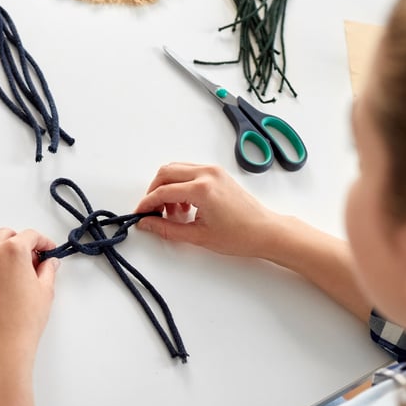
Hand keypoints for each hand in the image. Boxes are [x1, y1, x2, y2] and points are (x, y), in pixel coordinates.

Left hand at [0, 228, 59, 369]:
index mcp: (12, 250)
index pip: (29, 235)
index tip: (49, 250)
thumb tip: (49, 263)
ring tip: (21, 276)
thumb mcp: (45, 289)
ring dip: (7, 256)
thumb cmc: (25, 318)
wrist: (2, 343)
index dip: (43, 242)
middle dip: (22, 243)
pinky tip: (6, 287)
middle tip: (35, 259)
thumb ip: (48, 269)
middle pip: (7, 236)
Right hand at [134, 163, 281, 257]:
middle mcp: (207, 173)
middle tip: (152, 212)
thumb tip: (147, 224)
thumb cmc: (240, 235)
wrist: (265, 231)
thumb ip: (167, 229)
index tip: (140, 214)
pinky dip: (180, 185)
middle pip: (166, 172)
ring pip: (177, 169)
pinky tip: (185, 206)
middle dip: (154, 192)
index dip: (147, 203)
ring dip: (167, 188)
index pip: (163, 191)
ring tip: (173, 213)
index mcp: (202, 188)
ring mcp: (213, 171)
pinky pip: (189, 171)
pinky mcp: (217, 173)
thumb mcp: (198, 236)